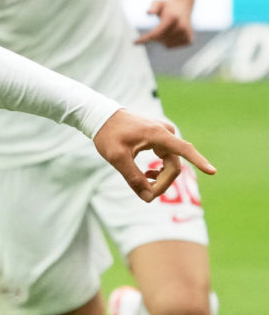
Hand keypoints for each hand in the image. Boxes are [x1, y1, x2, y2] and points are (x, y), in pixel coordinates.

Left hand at [93, 109, 215, 201]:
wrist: (101, 117)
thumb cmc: (108, 135)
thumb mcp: (117, 158)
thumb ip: (133, 178)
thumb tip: (148, 198)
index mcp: (158, 135)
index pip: (184, 150)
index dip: (199, 162)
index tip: (213, 171)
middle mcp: (166, 133)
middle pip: (174, 165)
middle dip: (163, 183)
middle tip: (146, 195)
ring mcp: (164, 134)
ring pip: (171, 163)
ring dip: (161, 177)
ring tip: (144, 181)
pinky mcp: (160, 137)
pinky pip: (167, 157)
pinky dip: (160, 169)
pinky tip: (147, 174)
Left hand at [136, 0, 194, 47]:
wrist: (183, 5)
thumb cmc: (167, 5)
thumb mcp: (158, 2)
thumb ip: (153, 7)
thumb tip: (148, 12)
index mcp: (172, 18)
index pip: (156, 33)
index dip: (144, 39)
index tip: (134, 43)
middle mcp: (181, 27)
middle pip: (160, 39)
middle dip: (153, 37)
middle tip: (155, 28)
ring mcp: (186, 34)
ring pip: (166, 44)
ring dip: (161, 39)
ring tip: (165, 29)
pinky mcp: (189, 40)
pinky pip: (171, 46)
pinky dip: (167, 42)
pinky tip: (170, 33)